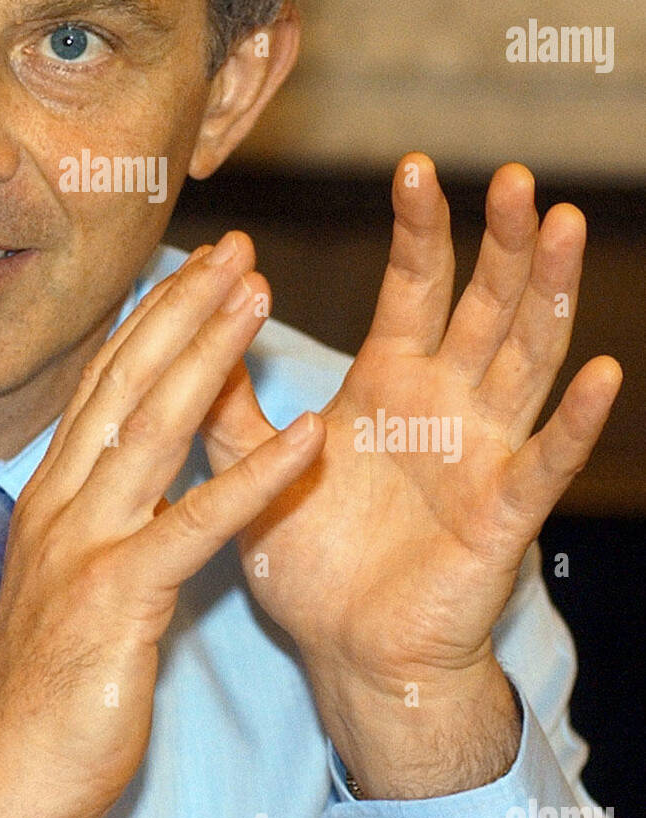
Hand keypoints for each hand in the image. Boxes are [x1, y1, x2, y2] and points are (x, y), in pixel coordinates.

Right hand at [0, 233, 325, 817]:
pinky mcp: (116, 597)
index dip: (150, 318)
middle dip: (182, 306)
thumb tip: (136, 464)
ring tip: (259, 294)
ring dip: (210, 355)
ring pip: (154, 427)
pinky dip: (254, 478)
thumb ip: (101, 511)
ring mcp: (84, 543)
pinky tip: (308, 438)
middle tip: (236, 247)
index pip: (105, 384)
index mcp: (54, 493)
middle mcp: (63, 501)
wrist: (3, 779)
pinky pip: (195, 524)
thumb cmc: (46, 682)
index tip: (194, 267)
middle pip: (127, 381)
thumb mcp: (70, 574)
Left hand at [202, 155, 621, 796]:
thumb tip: (215, 304)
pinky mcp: (502, 516)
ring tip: (562, 228)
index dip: (418, 229)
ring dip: (545, 296)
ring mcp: (482, 454)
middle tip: (514, 176)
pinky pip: (544, 463)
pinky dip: (573, 423)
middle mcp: (446, 404)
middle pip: (484, 305)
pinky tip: (602, 375)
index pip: (413, 287)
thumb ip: (228, 391)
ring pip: (526, 360)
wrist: (344, 651)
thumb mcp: (250, 461)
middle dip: (500, 242)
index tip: (414, 166)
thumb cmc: (306, 554)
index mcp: (390, 381)